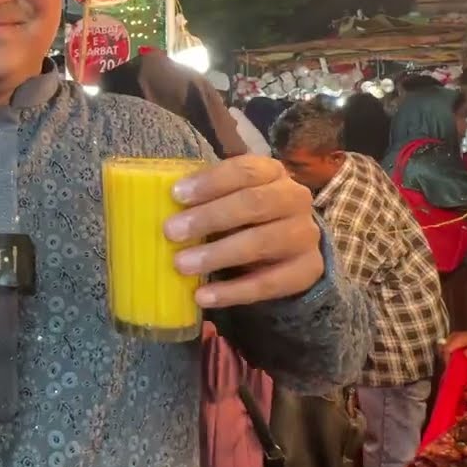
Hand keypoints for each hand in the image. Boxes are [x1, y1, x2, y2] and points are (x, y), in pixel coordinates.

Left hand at [166, 155, 323, 307]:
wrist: (291, 249)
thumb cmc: (246, 216)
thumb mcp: (229, 199)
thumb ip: (205, 199)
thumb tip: (159, 207)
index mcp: (271, 172)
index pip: (244, 170)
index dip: (210, 182)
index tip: (176, 195)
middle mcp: (294, 198)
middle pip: (254, 203)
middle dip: (209, 218)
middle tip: (171, 232)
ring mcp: (305, 235)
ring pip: (262, 243)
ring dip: (218, 255)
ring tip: (182, 265)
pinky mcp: (307, 270)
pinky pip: (269, 284)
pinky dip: (233, 292)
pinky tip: (203, 296)